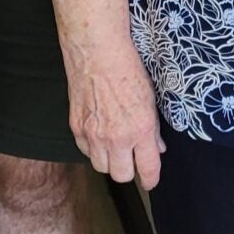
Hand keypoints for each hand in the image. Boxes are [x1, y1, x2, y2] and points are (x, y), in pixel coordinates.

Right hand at [66, 41, 164, 189]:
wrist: (97, 52)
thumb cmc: (128, 69)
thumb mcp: (150, 98)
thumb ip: (153, 128)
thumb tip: (157, 147)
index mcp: (140, 130)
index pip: (148, 169)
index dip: (151, 179)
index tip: (151, 181)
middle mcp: (116, 137)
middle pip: (122, 175)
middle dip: (129, 170)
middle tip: (133, 160)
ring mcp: (94, 135)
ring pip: (101, 167)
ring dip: (109, 161)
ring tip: (115, 148)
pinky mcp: (76, 128)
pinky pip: (85, 152)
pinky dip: (92, 149)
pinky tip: (99, 136)